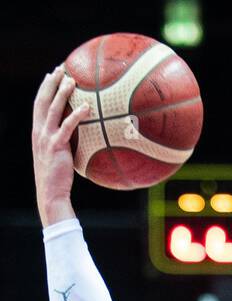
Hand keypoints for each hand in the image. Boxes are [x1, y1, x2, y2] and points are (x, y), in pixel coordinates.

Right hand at [32, 66, 90, 225]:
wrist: (50, 193)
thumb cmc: (57, 179)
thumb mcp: (57, 158)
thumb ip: (63, 144)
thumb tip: (81, 139)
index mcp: (37, 132)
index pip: (38, 105)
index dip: (44, 88)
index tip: (51, 75)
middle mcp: (39, 132)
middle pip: (43, 100)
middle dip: (50, 83)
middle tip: (60, 69)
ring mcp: (46, 138)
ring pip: (53, 109)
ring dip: (61, 92)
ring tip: (71, 80)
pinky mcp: (57, 146)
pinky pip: (68, 126)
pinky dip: (76, 115)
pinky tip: (87, 107)